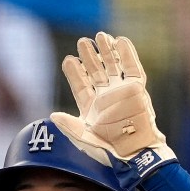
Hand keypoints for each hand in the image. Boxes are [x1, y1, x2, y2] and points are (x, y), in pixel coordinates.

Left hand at [50, 32, 175, 185]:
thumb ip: (70, 127)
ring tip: (101, 36)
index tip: (69, 59)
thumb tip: (52, 116)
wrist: (135, 153)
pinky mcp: (137, 91)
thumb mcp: (85, 140)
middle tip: (82, 42)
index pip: (80, 86)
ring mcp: (121, 93)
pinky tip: (120, 41)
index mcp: (91, 109)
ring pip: (113, 67)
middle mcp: (105, 99)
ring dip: (107, 52)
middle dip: (89, 57)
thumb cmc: (109, 151)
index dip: (74, 73)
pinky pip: (133, 69)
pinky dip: (127, 55)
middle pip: (96, 73)